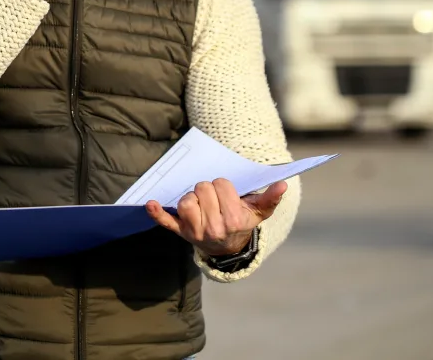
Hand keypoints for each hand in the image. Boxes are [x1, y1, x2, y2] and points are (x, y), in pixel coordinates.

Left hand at [145, 178, 286, 257]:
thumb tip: (282, 184)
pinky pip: (165, 221)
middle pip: (202, 189)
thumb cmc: (243, 222)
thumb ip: (270, 198)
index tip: (227, 193)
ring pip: (186, 201)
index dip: (223, 185)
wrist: (228, 248)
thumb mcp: (259, 212)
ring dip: (191, 196)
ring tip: (200, 202)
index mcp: (233, 220)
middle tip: (213, 197)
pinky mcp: (180, 232)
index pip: (221, 185)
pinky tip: (150, 203)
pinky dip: (157, 212)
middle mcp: (213, 228)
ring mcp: (195, 231)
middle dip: (207, 188)